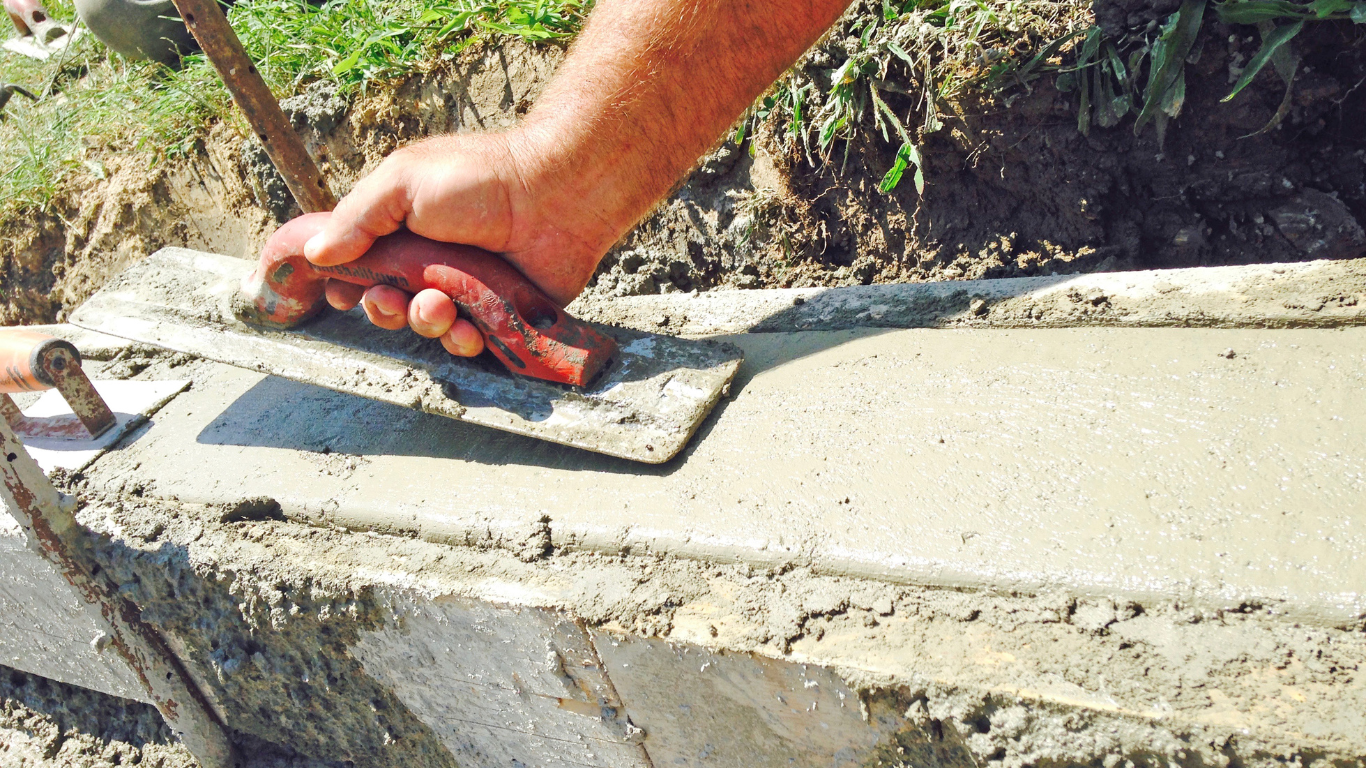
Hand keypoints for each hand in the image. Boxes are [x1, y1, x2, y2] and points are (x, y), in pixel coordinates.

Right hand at [302, 132, 610, 356]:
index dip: (348, 283)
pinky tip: (468, 330)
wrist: (555, 197)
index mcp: (403, 228)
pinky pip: (468, 341)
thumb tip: (315, 252)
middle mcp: (432, 261)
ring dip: (423, 323)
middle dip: (382, 308)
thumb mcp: (404, 182)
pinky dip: (462, 341)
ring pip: (426, 326)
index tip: (340, 293)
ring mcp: (466, 289)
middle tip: (392, 299)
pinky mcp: (498, 314)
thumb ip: (356, 217)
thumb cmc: (480, 180)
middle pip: (388, 303)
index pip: (361, 265)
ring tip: (439, 307)